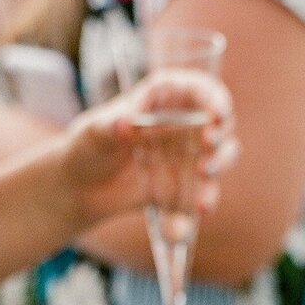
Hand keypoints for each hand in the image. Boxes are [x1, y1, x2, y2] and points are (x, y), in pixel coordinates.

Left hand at [61, 70, 237, 226]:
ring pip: (220, 156)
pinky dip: (201, 203)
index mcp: (162, 100)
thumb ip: (110, 125)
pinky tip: (191, 215)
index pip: (197, 89)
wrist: (83, 189)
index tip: (216, 113)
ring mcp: (187, 158)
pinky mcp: (186, 188)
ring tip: (204, 172)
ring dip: (220, 164)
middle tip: (209, 143)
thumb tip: (126, 123)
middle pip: (218, 122)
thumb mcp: (93, 132)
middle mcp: (182, 126)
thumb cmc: (86, 147)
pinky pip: (203, 195)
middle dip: (221, 133)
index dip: (213, 97)